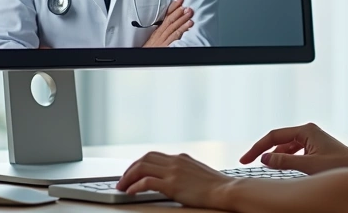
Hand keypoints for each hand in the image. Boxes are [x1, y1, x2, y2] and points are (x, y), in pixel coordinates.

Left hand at [116, 151, 232, 208]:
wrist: (225, 190)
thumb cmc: (215, 186)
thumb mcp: (197, 172)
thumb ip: (184, 171)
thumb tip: (173, 177)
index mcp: (181, 158)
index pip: (153, 155)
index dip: (139, 163)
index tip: (132, 172)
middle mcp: (175, 161)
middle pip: (144, 159)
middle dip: (130, 169)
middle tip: (122, 180)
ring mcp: (173, 172)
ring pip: (142, 167)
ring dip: (128, 177)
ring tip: (122, 187)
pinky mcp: (172, 185)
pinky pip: (147, 182)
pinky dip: (135, 186)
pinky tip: (130, 192)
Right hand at [141, 0, 193, 46]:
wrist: (141, 58)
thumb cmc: (149, 49)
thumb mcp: (154, 39)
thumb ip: (162, 31)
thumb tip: (171, 23)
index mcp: (158, 31)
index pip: (166, 16)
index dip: (173, 7)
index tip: (180, 0)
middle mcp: (160, 33)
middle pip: (170, 20)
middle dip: (178, 11)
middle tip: (186, 4)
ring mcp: (163, 39)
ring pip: (173, 26)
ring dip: (182, 18)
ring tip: (189, 12)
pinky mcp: (166, 45)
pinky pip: (175, 35)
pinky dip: (182, 29)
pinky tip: (188, 25)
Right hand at [240, 123, 347, 174]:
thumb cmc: (340, 165)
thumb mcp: (308, 166)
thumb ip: (284, 161)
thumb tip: (265, 159)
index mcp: (306, 130)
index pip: (273, 136)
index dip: (257, 148)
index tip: (245, 159)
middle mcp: (308, 131)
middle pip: (279, 139)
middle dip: (264, 151)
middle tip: (248, 162)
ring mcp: (313, 139)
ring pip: (286, 146)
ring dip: (275, 155)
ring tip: (264, 166)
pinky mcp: (316, 148)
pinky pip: (295, 151)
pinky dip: (285, 158)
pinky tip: (281, 166)